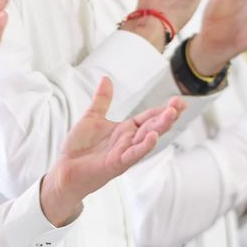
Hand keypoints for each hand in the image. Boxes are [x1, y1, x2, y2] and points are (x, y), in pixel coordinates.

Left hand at [39, 79, 186, 225]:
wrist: (65, 168)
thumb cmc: (79, 147)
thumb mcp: (92, 117)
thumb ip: (102, 100)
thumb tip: (106, 79)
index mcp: (125, 130)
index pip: (149, 117)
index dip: (162, 109)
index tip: (178, 100)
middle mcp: (129, 141)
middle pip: (153, 126)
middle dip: (167, 116)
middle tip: (181, 104)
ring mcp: (124, 152)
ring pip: (146, 139)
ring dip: (160, 127)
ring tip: (172, 114)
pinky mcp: (117, 163)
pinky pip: (133, 154)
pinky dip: (143, 146)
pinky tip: (152, 136)